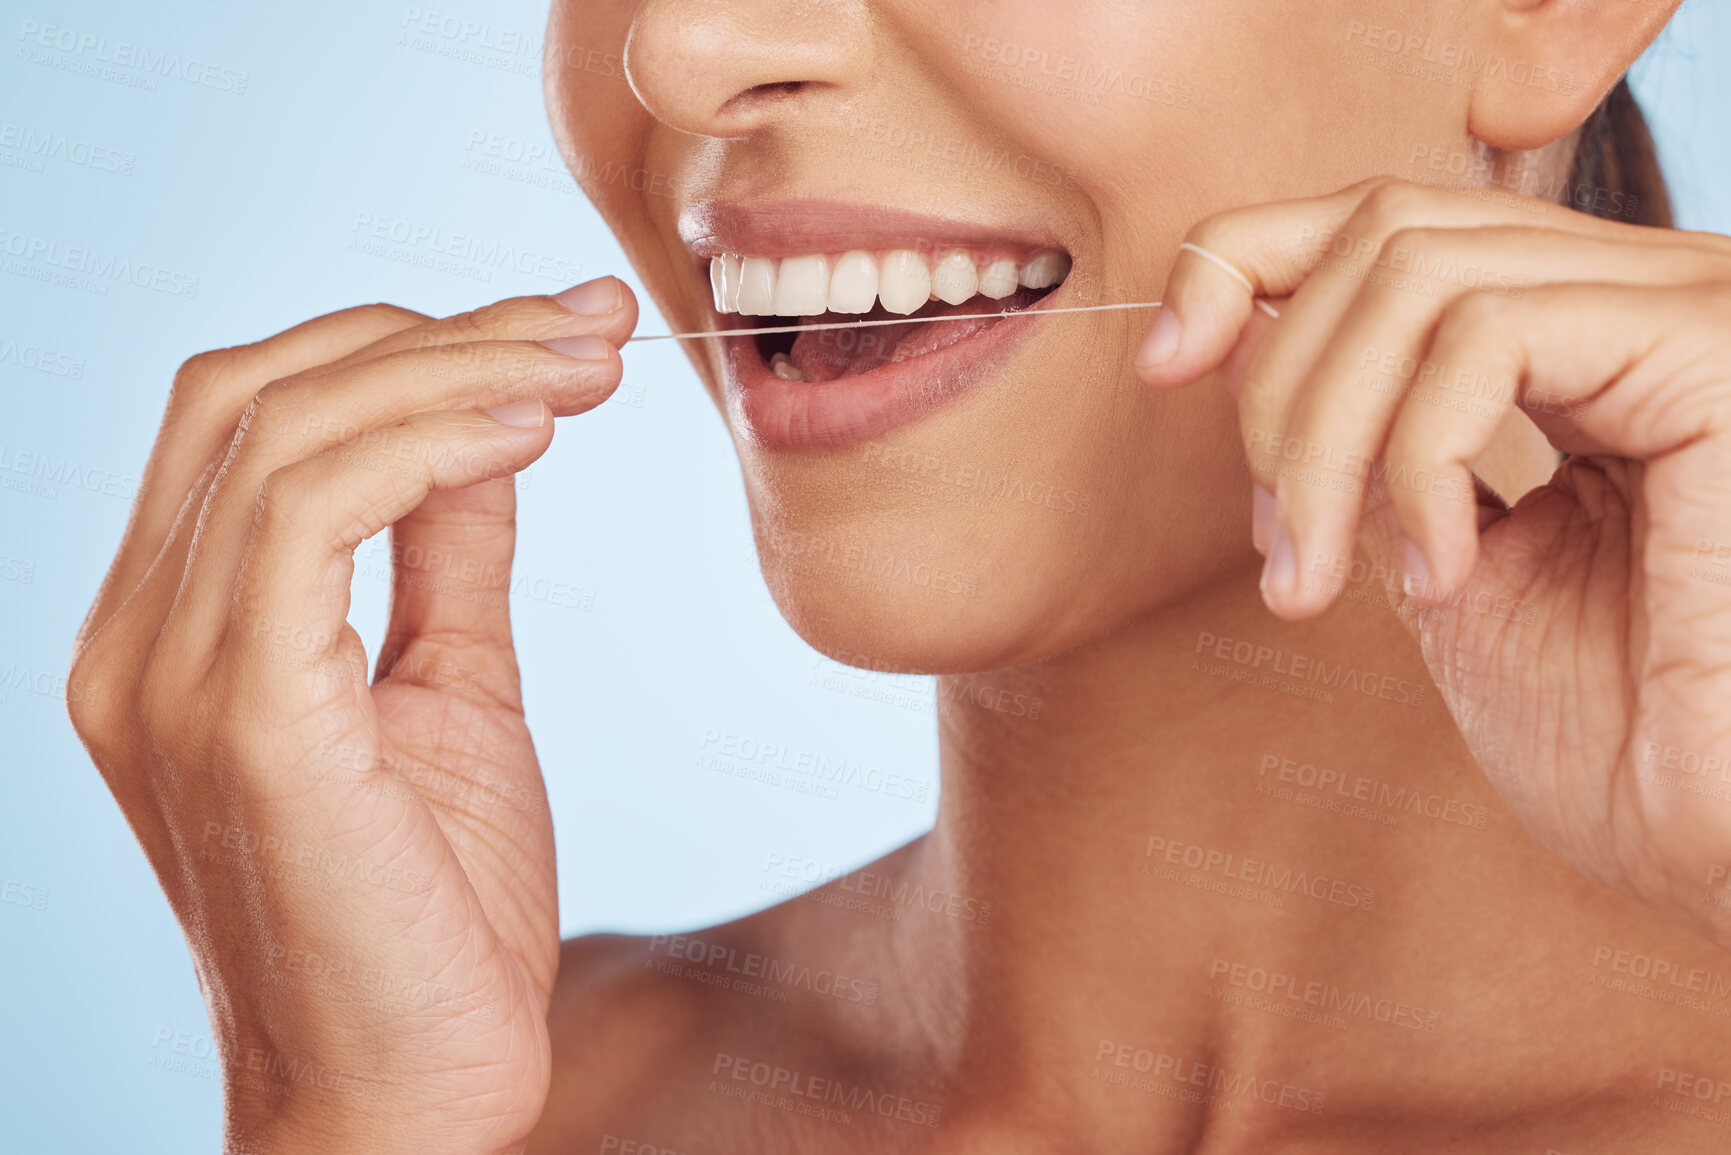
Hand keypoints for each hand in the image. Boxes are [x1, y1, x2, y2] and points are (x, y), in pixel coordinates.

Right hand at [67, 277, 636, 1152]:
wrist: (417, 1093)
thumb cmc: (434, 912)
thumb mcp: (453, 693)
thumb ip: (447, 557)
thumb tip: (489, 427)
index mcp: (172, 633)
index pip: (248, 417)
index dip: (398, 344)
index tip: (556, 332)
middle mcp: (136, 643)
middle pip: (248, 390)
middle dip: (433, 331)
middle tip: (590, 322)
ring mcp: (167, 680)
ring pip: (284, 431)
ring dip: (454, 371)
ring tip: (589, 364)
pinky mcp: (240, 720)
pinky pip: (311, 513)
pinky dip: (428, 443)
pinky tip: (535, 430)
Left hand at [1138, 178, 1730, 945]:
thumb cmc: (1614, 739)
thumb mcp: (1439, 565)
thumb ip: (1361, 443)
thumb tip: (1228, 341)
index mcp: (1587, 337)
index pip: (1391, 217)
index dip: (1249, 260)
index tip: (1163, 366)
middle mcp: (1642, 295)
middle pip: (1385, 228)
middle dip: (1277, 389)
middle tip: (1280, 547)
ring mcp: (1687, 308)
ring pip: (1418, 271)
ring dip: (1321, 438)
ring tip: (1321, 576)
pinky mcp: (1713, 348)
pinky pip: (1491, 337)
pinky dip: (1416, 460)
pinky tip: (1440, 578)